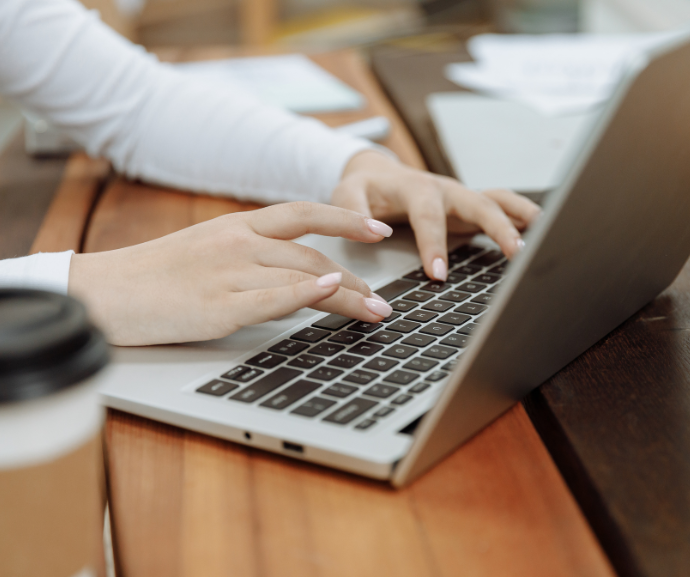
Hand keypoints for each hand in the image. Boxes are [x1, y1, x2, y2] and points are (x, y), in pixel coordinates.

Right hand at [68, 202, 394, 345]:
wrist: (105, 292)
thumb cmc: (155, 274)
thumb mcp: (206, 248)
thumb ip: (249, 253)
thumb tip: (293, 270)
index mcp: (236, 226)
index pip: (302, 214)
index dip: (345, 219)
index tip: (377, 230)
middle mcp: (238, 243)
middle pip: (313, 254)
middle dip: (357, 278)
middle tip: (381, 298)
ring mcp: (229, 273)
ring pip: (304, 277)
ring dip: (348, 295)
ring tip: (376, 311)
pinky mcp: (219, 307)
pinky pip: (273, 297)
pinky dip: (308, 293)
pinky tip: (335, 292)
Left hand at [332, 150, 540, 280]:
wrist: (378, 174)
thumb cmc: (364, 187)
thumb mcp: (346, 194)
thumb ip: (353, 210)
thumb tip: (374, 232)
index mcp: (415, 188)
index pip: (428, 216)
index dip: (434, 244)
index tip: (438, 274)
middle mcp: (444, 190)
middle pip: (477, 204)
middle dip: (498, 227)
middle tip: (515, 253)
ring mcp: (460, 197)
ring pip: (496, 200)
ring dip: (519, 216)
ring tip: (544, 234)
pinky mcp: (468, 207)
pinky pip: (499, 206)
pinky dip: (520, 216)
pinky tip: (539, 231)